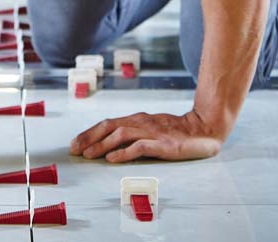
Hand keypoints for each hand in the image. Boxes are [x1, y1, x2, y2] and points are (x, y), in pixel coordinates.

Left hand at [70, 110, 223, 161]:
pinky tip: (112, 159)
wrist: (203, 129)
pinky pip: (139, 147)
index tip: (75, 143)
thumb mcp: (151, 128)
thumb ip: (134, 133)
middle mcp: (141, 122)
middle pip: (109, 126)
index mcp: (137, 119)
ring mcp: (151, 132)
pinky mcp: (162, 144)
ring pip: (121, 135)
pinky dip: (123, 152)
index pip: (108, 123)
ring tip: (88, 154)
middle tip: (74, 149)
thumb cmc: (175, 131)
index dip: (90, 132)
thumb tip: (110, 143)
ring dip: (102, 145)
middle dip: (89, 137)